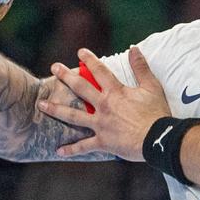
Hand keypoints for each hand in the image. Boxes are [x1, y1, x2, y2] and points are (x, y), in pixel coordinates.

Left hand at [37, 46, 171, 160]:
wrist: (158, 138)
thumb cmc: (156, 113)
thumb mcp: (152, 87)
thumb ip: (141, 68)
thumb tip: (134, 49)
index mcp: (115, 92)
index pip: (100, 71)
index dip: (90, 60)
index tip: (80, 52)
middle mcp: (104, 106)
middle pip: (81, 88)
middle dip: (65, 77)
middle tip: (54, 68)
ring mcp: (101, 125)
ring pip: (73, 116)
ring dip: (56, 109)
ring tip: (41, 104)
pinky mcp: (103, 142)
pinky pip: (84, 146)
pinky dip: (71, 149)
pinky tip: (58, 151)